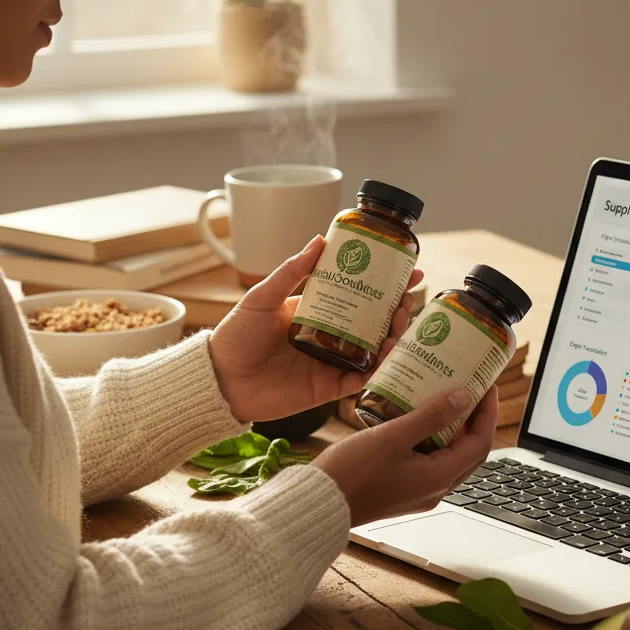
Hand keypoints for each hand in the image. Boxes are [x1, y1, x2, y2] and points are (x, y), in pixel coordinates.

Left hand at [208, 235, 422, 423]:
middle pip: (373, 322)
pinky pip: (360, 379)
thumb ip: (291, 272)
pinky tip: (388, 356)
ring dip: (393, 337)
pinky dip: (377, 369)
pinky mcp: (328, 388)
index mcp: (317, 310)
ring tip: (400, 324)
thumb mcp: (263, 296)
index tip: (409, 272)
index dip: (385, 284)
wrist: (220, 379)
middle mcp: (329, 336)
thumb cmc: (236, 335)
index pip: (359, 294)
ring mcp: (331, 362)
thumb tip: (319, 240)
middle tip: (407, 300)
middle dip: (396, 310)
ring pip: (373, 350)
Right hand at [313, 387, 498, 525]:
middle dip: (475, 420)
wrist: (320, 505)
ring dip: (454, 429)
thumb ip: (430, 416)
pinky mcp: (403, 491)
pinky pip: (430, 462)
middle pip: (469, 451)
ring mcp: (419, 492)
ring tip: (446, 398)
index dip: (487, 413)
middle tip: (472, 389)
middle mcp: (435, 489)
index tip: (486, 386)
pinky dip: (433, 439)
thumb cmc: (352, 473)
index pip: (480, 443)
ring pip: (450, 457)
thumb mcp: (393, 436)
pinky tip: (417, 420)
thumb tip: (464, 397)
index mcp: (439, 477)